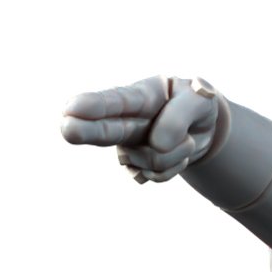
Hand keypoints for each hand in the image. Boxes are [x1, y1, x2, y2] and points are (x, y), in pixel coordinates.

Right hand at [60, 76, 220, 183]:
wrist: (205, 126)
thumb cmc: (197, 103)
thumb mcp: (201, 98)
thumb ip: (181, 115)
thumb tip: (156, 145)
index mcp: (141, 94)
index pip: (117, 101)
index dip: (94, 106)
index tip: (72, 109)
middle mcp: (127, 119)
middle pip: (105, 130)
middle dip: (86, 130)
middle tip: (66, 129)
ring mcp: (129, 144)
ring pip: (147, 161)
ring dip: (174, 155)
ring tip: (187, 138)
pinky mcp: (137, 166)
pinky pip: (154, 177)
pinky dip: (174, 169)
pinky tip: (177, 154)